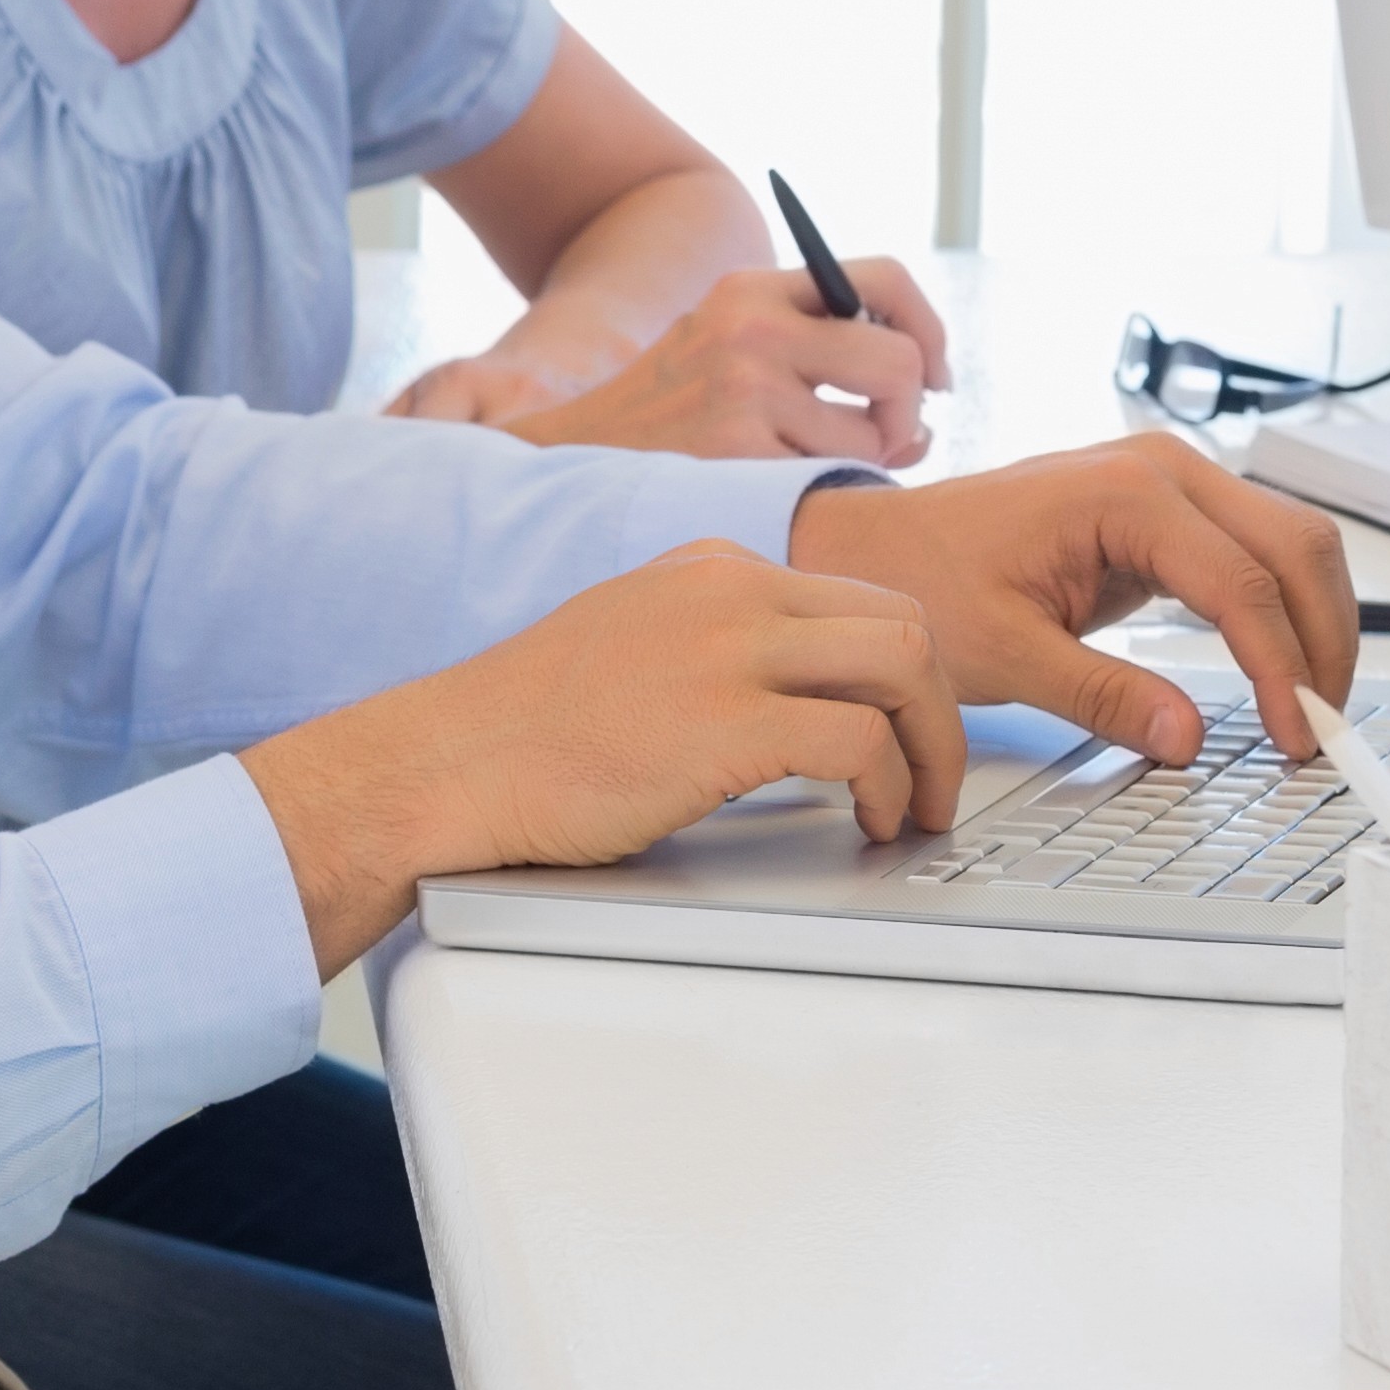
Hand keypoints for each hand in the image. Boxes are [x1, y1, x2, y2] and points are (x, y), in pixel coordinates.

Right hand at [238, 544, 957, 971]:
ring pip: (903, 666)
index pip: (858, 595)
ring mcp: (731, 649)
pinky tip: (871, 822)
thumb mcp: (631, 641)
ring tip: (919, 807)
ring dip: (934, 748)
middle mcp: (732, 589)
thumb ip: (711, 645)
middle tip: (938, 776)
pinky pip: (859, 739)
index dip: (905, 671)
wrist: (448, 764)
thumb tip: (787, 697)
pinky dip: (889, 786)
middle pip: (902, 621)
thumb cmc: (525, 731)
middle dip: (941, 706)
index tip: (915, 729)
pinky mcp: (726, 721)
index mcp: (713, 567)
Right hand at [410, 261, 955, 462]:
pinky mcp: (735, 453)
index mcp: (752, 288)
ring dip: (864, 460)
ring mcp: (742, 391)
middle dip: (910, 409)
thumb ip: (820, 352)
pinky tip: (775, 490)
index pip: (884, 278)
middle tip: (892, 437)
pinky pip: (831, 479)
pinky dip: (821, 492)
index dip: (928, 329)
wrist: (564, 456)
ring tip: (812, 465)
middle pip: (897, 361)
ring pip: (873, 434)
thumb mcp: (731, 348)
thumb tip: (925, 407)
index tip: (935, 375)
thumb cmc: (673, 415)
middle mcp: (749, 327)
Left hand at [790, 435, 1356, 771]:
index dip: (1282, 666)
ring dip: (1315, 624)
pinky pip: (1258, 555)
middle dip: (1324, 640)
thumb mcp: (1006, 652)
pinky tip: (1282, 673)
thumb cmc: (927, 576)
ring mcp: (1174, 483)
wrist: (883, 545)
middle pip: (1296, 545)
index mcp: (1125, 491)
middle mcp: (1163, 468)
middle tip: (1326, 727)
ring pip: (1292, 544)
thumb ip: (1103, 695)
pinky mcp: (1173, 513)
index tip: (1296, 733)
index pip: (1242, 583)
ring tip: (1313, 707)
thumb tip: (1184, 736)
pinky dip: (1282, 611)